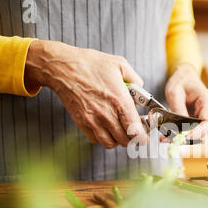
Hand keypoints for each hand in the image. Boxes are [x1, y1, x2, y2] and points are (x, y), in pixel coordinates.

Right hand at [25, 40, 147, 148]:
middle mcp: (106, 113)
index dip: (142, 137)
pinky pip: (95, 140)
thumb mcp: (119, 64)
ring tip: (120, 132)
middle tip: (134, 133)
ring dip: (117, 140)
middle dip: (132, 139)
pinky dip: (102, 139)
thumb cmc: (89, 64)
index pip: (135, 129)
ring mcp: (93, 120)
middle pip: (125, 140)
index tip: (144, 137)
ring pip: (110, 143)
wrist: (62, 67)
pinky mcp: (81, 122)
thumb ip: (134, 78)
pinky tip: (105, 130)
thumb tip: (140, 88)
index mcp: (119, 100)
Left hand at [165, 64, 207, 140]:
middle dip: (187, 138)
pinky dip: (182, 135)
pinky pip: (193, 131)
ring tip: (165, 137)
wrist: (184, 78)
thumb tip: (179, 128)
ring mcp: (206, 117)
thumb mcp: (174, 93)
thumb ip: (178, 110)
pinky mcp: (199, 121)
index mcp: (207, 101)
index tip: (184, 137)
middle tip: (169, 139)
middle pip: (204, 132)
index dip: (198, 133)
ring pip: (198, 134)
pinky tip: (169, 135)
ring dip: (182, 138)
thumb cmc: (181, 82)